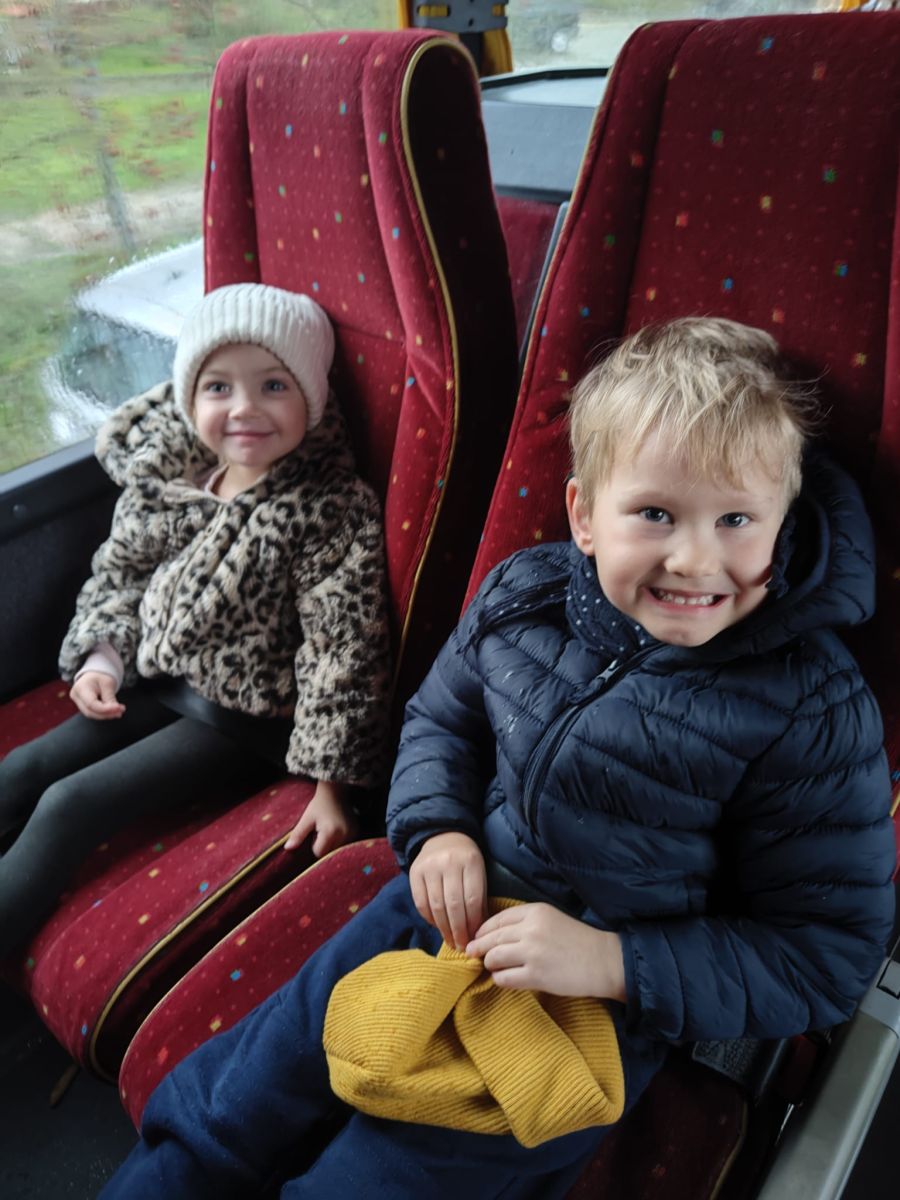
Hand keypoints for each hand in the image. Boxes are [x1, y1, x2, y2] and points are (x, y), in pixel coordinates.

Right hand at [70, 672, 125, 719]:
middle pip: (90, 711)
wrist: (95, 673)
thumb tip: (116, 711)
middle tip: (120, 711)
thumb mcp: (108, 683)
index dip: (105, 709)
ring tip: (119, 711)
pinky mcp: (82, 706)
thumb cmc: (100, 675)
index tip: (118, 708)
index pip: (91, 704)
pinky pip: (93, 712)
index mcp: (81, 688)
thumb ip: (110, 697)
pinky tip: (113, 711)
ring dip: (106, 715)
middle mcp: (76, 696)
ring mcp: (78, 702)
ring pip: (92, 714)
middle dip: (107, 714)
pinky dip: (103, 713)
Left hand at [283, 779, 355, 855]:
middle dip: (323, 845)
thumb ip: (298, 834)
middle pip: (329, 853)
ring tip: (329, 828)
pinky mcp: (357, 831)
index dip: (314, 844)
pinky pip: (345, 844)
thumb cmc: (319, 804)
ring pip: (337, 849)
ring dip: (331, 843)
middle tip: (321, 829)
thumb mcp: (306, 818)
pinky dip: (339, 840)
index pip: (319, 852)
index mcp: (330, 832)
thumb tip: (287, 848)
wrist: (336, 791)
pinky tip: (336, 828)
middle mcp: (344, 834)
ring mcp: (352, 833)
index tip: (314, 832)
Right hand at [409, 831, 486, 949]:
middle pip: (453, 905)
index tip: (475, 940)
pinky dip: (430, 919)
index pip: (472, 899)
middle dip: (458, 930)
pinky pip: (421, 902)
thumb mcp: (479, 872)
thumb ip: (479, 899)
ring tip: (451, 942)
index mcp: (471, 861)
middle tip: (462, 947)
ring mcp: (429, 866)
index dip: (473, 923)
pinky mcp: (414, 871)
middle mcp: (449, 862)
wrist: (443, 835)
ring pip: (436, 906)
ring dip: (444, 929)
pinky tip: (438, 926)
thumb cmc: (466, 859)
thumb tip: (478, 931)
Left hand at [466, 903, 626, 999]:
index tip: (477, 937)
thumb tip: (494, 935)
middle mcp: (530, 929)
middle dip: (479, 947)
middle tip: (472, 954)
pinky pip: (504, 978)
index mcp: (535, 911)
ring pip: (493, 957)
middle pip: (491, 938)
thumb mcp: (551, 919)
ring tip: (492, 967)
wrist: (603, 961)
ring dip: (489, 964)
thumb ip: (525, 922)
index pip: (497, 919)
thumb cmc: (578, 940)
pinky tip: (505, 979)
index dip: (483, 930)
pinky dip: (500, 979)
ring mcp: (532, 953)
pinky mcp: (535, 975)